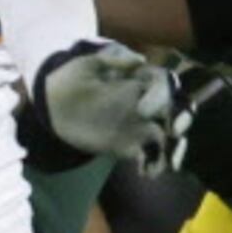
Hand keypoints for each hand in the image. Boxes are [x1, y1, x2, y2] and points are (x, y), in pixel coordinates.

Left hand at [35, 39, 184, 172]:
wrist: (51, 106)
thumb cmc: (70, 79)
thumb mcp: (86, 64)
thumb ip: (112, 60)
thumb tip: (139, 60)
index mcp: (139, 80)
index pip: (163, 84)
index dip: (161, 95)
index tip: (144, 110)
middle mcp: (147, 102)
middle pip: (175, 109)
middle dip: (181, 118)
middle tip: (173, 132)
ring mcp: (141, 124)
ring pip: (168, 135)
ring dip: (174, 148)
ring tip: (170, 163)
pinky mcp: (131, 144)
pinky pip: (150, 155)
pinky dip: (154, 163)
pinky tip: (148, 172)